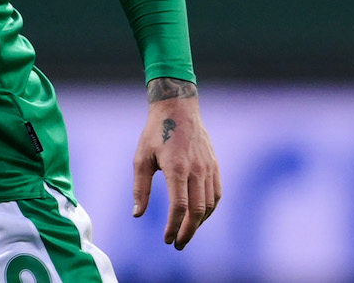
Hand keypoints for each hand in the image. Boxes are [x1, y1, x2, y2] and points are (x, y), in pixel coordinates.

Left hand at [132, 77, 219, 249]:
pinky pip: (216, 194)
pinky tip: (199, 217)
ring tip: (186, 233)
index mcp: (176, 168)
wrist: (178, 109)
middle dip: (188, 232)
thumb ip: (140, 188)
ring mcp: (208, 168)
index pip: (179, 207)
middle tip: (178, 244)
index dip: (173, 227)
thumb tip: (137, 215)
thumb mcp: (141, 158)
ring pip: (209, 205)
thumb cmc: (155, 133)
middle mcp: (196, 170)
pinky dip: (209, 210)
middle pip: (197, 211)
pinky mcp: (215, 166)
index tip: (167, 239)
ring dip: (199, 224)